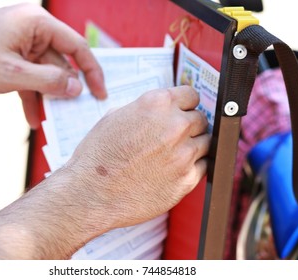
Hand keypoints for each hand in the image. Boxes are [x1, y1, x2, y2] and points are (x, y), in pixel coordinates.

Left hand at [0, 3, 105, 127]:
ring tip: (50, 119)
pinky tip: (32, 116)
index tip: (100, 93)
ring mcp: (23, 42)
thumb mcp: (13, 74)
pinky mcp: (14, 54)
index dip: (92, 72)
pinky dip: (32, 94)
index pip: (77, 47)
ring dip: (47, 97)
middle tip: (73, 113)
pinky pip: (31, 75)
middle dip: (65, 90)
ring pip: (46, 73)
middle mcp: (34, 30)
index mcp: (38, 24)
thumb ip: (49, 81)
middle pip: (61, 63)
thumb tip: (77, 88)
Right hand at [57, 85, 209, 229]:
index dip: (186, 104)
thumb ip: (143, 110)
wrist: (91, 193)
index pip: (191, 94)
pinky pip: (204, 167)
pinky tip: (175, 170)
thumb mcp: (114, 117)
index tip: (182, 111)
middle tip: (174, 137)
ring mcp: (184, 154)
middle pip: (200, 119)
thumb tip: (159, 111)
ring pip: (206, 142)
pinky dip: (193, 167)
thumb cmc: (97, 156)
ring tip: (173, 154)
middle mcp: (175, 126)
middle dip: (189, 125)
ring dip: (193, 146)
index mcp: (157, 104)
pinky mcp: (187, 180)